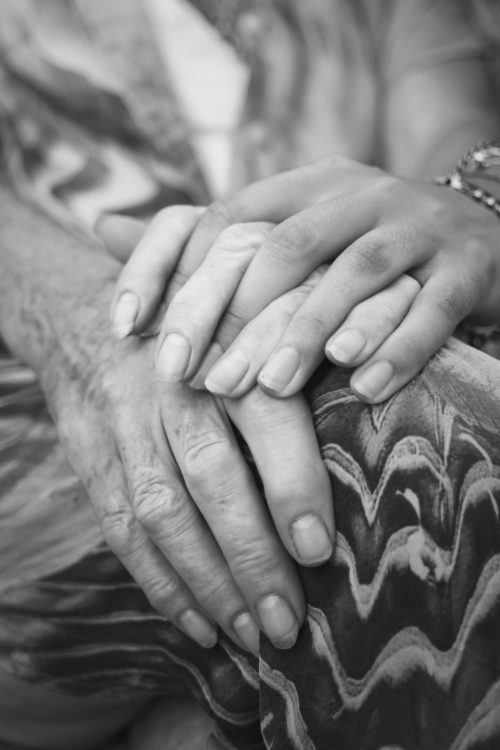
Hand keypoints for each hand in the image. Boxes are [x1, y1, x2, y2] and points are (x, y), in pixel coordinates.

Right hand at [98, 221, 334, 649]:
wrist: (89, 317)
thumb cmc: (196, 330)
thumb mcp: (243, 323)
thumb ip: (292, 365)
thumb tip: (364, 428)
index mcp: (226, 352)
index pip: (265, 419)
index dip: (291, 483)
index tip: (317, 549)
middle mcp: (174, 391)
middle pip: (211, 479)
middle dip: (251, 556)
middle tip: (288, 622)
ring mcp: (126, 426)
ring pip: (163, 514)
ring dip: (207, 582)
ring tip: (250, 634)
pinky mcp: (93, 458)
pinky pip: (121, 528)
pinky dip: (159, 582)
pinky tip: (198, 623)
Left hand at [111, 156, 499, 402]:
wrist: (474, 230)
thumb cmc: (361, 246)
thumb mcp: (286, 231)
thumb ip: (201, 239)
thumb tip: (99, 228)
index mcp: (307, 185)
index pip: (225, 218)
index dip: (172, 270)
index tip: (130, 329)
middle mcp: (360, 195)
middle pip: (288, 248)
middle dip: (237, 315)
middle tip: (199, 380)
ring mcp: (417, 227)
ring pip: (359, 274)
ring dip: (311, 331)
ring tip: (272, 386)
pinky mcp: (465, 266)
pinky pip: (430, 307)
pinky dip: (396, 346)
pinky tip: (363, 386)